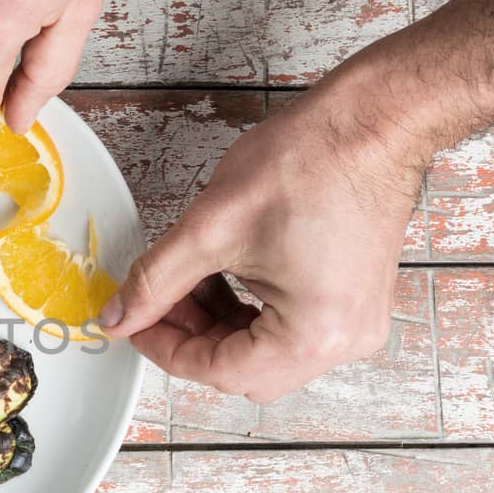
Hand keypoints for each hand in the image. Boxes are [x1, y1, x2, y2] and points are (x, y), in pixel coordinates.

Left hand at [98, 56, 432, 401]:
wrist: (372, 122)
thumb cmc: (312, 162)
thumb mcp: (211, 227)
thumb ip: (156, 280)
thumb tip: (120, 315)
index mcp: (315, 334)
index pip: (220, 370)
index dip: (165, 349)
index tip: (133, 324)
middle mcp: (345, 341)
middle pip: (244, 369)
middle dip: (192, 336)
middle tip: (157, 300)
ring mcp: (356, 322)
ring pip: (263, 350)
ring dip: (217, 322)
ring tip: (188, 279)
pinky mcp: (354, 301)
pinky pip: (289, 327)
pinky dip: (248, 309)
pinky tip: (223, 275)